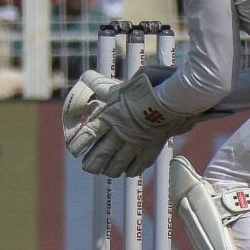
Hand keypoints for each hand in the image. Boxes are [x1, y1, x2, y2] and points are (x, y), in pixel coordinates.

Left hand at [64, 70, 192, 177]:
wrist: (174, 99)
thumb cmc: (148, 88)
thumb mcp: (121, 84)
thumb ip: (103, 86)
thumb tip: (87, 77)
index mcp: (110, 117)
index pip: (89, 135)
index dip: (80, 144)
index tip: (75, 150)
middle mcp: (121, 133)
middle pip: (102, 154)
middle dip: (93, 162)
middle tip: (87, 167)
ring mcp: (137, 143)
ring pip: (119, 163)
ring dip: (110, 169)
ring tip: (105, 172)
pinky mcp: (152, 148)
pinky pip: (140, 164)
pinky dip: (132, 169)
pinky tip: (128, 171)